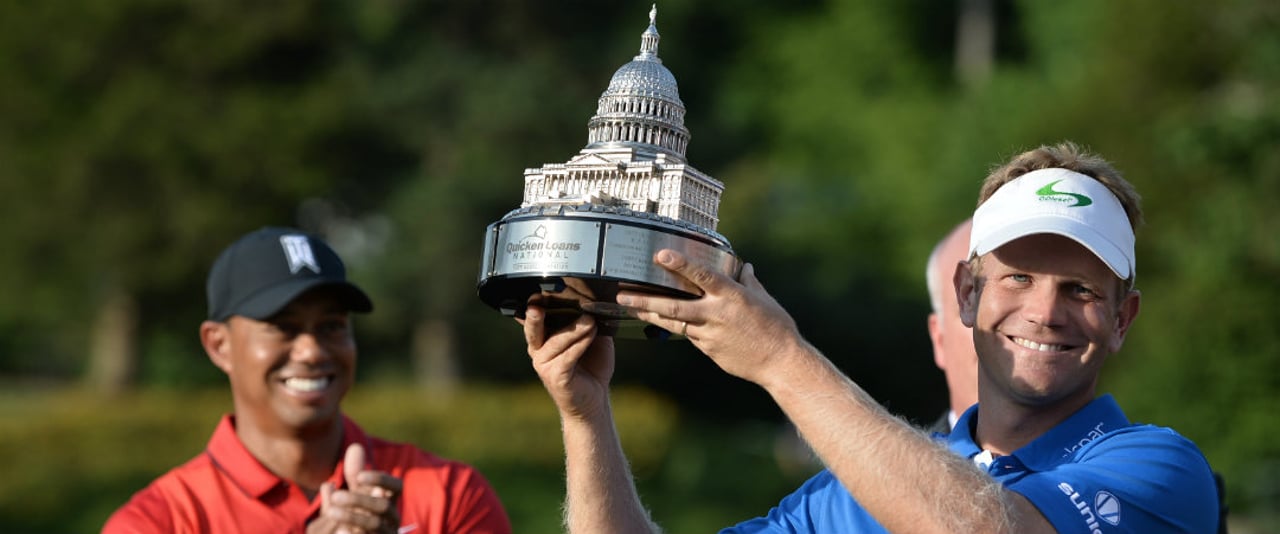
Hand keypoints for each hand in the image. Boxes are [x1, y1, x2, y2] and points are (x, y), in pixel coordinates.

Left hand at [308, 443, 401, 533]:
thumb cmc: (356, 518)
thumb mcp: (353, 496)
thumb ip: (354, 474)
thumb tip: (356, 446)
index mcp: (389, 502)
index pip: (396, 486)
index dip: (380, 479)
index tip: (359, 476)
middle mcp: (392, 519)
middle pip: (383, 507)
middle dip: (359, 500)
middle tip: (335, 497)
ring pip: (375, 525)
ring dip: (352, 517)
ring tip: (331, 511)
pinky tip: (339, 531)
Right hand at [521, 304, 615, 420]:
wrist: (594, 398)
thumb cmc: (591, 365)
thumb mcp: (591, 337)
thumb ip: (587, 321)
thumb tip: (594, 301)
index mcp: (543, 337)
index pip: (534, 318)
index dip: (533, 305)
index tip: (536, 292)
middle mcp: (538, 349)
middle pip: (533, 329)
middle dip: (534, 316)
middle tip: (537, 304)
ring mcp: (544, 364)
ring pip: (557, 341)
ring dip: (574, 329)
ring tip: (589, 320)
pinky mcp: (556, 376)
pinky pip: (567, 356)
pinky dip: (580, 344)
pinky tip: (591, 334)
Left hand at [617, 249, 802, 384]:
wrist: (781, 363)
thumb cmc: (777, 328)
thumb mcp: (765, 300)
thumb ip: (750, 283)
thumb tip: (745, 267)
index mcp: (732, 296)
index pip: (701, 275)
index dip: (679, 264)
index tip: (659, 254)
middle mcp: (716, 314)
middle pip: (674, 306)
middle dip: (645, 300)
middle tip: (622, 294)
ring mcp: (710, 334)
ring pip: (674, 323)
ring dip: (650, 315)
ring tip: (630, 307)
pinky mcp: (708, 350)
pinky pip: (689, 336)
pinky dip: (675, 328)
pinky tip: (661, 322)